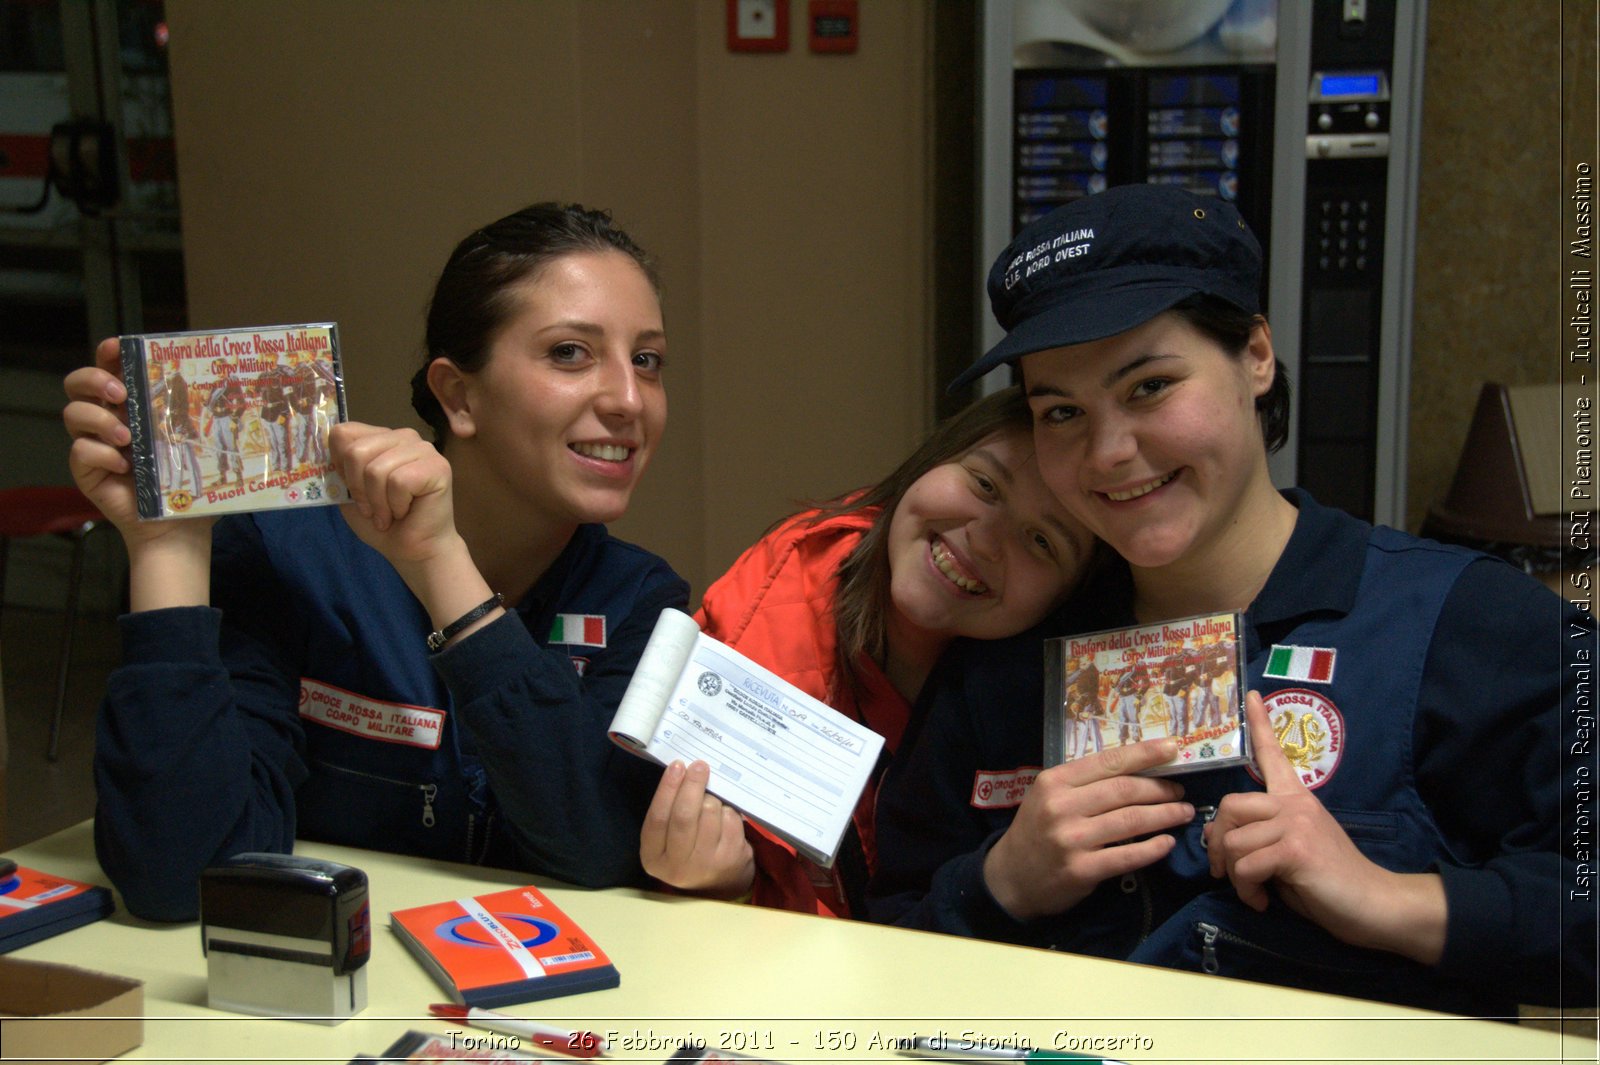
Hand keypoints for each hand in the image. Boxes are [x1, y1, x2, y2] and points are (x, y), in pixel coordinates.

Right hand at [63, 338, 214, 544]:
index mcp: (132, 407)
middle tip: (121, 394)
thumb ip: (192, 414)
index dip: (107, 353)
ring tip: (128, 437)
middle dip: (94, 380)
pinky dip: (101, 454)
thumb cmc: (188, 482)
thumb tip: (221, 381)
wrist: (179, 527)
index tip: (116, 347)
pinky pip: (80, 452)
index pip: (109, 369)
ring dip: (99, 419)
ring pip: (72, 414)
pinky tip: (125, 466)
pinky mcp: (87, 472)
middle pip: (77, 384)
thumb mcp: (193, 442)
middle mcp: (107, 420)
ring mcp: (94, 445)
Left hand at [330, 423, 460, 569]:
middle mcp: (403, 437)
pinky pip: (399, 481)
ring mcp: (423, 449)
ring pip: (376, 469)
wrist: (413, 551)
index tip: (352, 490)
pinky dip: (396, 505)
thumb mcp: (348, 493)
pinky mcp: (438, 466)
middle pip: (356, 451)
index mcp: (381, 438)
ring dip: (377, 502)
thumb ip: (337, 469)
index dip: (339, 465)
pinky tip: (405, 512)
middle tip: (372, 509)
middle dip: (358, 489)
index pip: (344, 433)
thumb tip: (320, 451)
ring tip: (388, 514)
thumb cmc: (382, 523)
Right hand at [640, 761, 754, 899]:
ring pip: (710, 813)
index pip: (657, 818)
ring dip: (712, 799)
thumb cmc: (687, 850)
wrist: (717, 883)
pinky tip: (722, 816)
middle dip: (692, 786)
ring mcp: (707, 864)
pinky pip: (730, 819)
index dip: (667, 789)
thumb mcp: (666, 840)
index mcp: (654, 858)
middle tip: (699, 766)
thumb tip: (683, 771)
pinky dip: (727, 810)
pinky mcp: (732, 858)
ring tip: (710, 801)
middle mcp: (678, 866)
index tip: (677, 765)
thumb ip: (669, 812)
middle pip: (684, 816)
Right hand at [983, 737, 1193, 920]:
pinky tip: (1167, 843)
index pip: (1108, 761)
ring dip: (1165, 816)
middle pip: (1124, 790)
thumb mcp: (1050, 796)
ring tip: (1183, 813)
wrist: (1011, 877)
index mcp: (1055, 781)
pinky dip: (1153, 848)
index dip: (1145, 754)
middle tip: (1180, 792)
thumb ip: (1085, 784)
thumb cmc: (1037, 830)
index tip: (1173, 748)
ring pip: (1131, 820)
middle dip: (1161, 789)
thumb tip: (1139, 770)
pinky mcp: (1081, 869)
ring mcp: (1071, 839)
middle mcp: (1062, 806)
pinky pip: (1127, 856)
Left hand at [1204, 692, 1445, 963]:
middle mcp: (1294, 804)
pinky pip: (1246, 865)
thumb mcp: (1290, 852)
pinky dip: (1247, 890)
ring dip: (1234, 875)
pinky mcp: (1296, 848)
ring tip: (1254, 892)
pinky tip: (1263, 901)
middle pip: (1229, 805)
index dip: (1260, 725)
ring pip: (1233, 840)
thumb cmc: (1330, 882)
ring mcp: (1296, 823)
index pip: (1273, 755)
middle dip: (1217, 843)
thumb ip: (1263, 837)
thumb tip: (1224, 841)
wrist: (1374, 905)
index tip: (1250, 695)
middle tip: (1225, 871)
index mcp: (1296, 799)